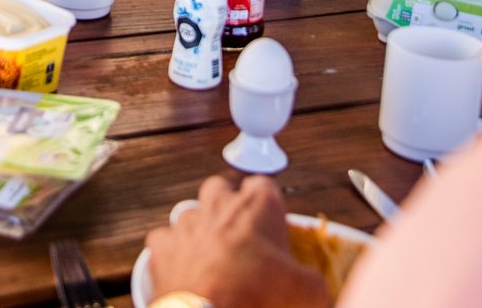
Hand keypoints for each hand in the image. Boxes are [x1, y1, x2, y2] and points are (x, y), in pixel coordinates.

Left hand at [145, 177, 331, 307]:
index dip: (268, 204)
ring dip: (201, 229)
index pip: (264, 185)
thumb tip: (319, 290)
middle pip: (221, 188)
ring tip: (213, 255)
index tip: (271, 221)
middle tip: (240, 234)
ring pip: (192, 212)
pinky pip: (165, 239)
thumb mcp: (304, 291)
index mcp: (258, 206)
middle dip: (228, 206)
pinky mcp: (163, 245)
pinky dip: (173, 251)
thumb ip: (314, 282)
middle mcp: (220, 205)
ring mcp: (188, 223)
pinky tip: (185, 268)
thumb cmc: (254, 295)